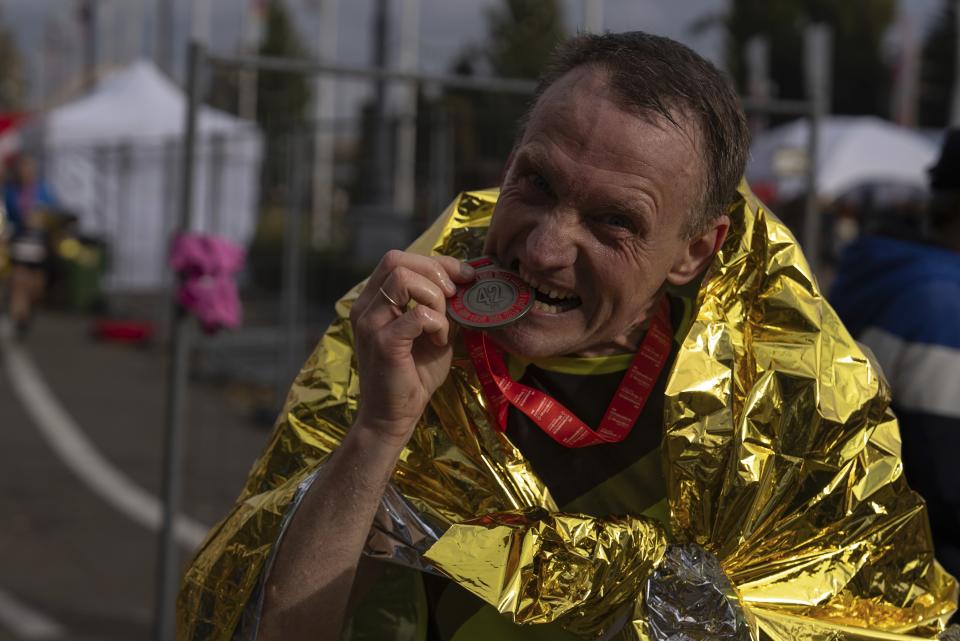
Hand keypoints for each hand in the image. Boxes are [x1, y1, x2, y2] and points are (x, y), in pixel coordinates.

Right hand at [349, 250, 474, 446]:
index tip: (465, 277)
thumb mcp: (433, 331)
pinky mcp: (382, 342)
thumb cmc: (415, 375)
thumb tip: (465, 280)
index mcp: (374, 301)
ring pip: (403, 279)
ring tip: (442, 324)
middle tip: (454, 297)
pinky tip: (439, 341)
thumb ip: (440, 306)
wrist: (395, 416)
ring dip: (434, 297)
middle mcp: (365, 307)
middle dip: (435, 272)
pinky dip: (437, 323)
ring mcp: (370, 323)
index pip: (399, 259)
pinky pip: (417, 314)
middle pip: (397, 260)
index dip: (437, 262)